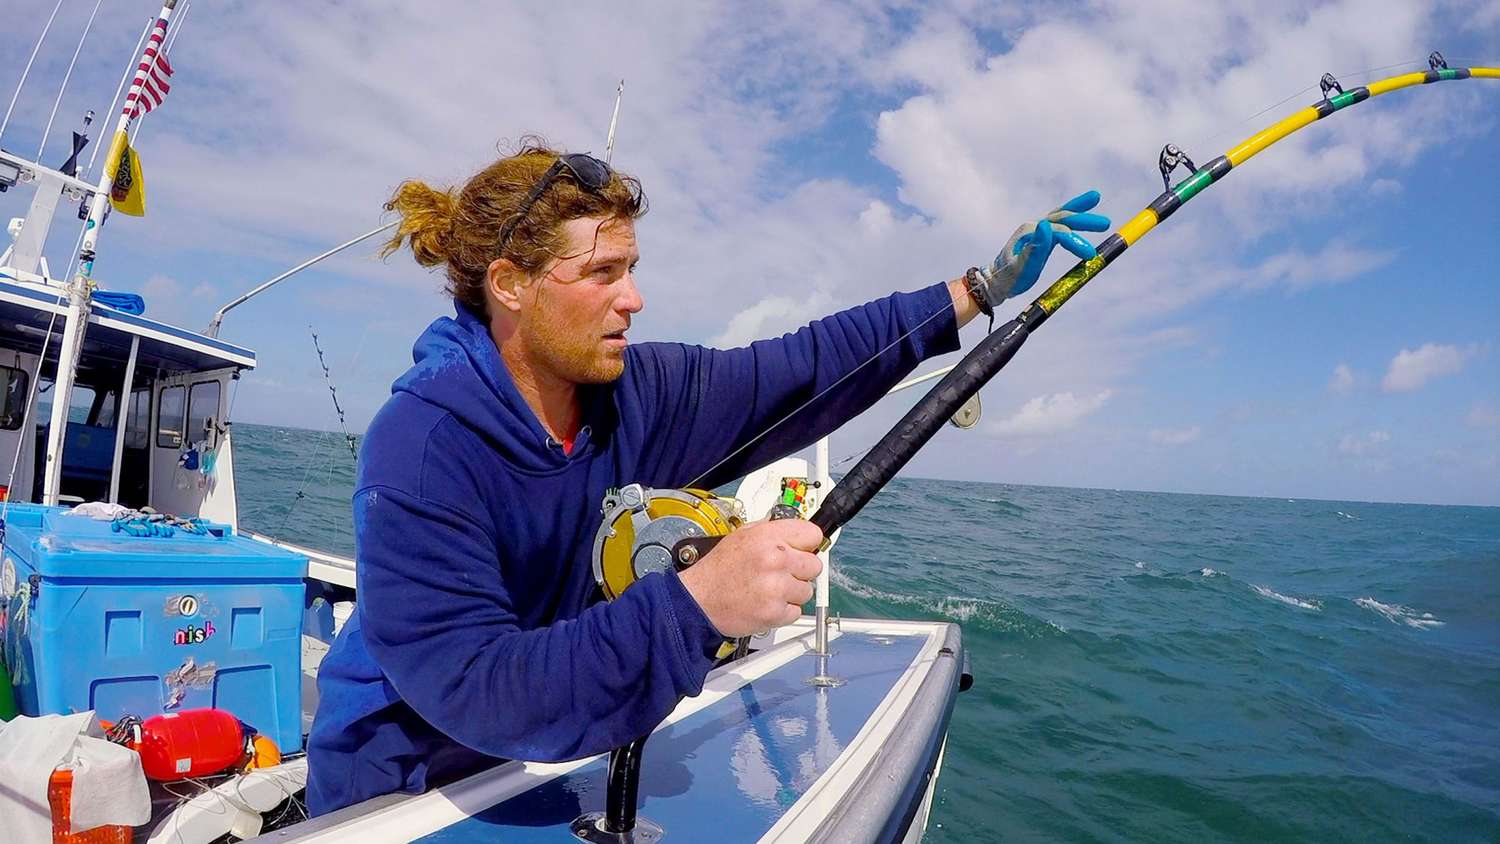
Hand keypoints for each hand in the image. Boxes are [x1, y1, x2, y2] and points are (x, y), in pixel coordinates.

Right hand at [677, 519, 823, 637]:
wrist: (698, 601)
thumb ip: (772, 532)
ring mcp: (777, 588)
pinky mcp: (775, 612)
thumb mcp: (741, 536)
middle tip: (782, 574)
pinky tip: (766, 603)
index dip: (807, 544)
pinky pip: (796, 611)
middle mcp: (775, 560)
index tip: (803, 549)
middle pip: (815, 565)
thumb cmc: (717, 571)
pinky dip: (784, 611)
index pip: (813, 534)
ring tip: (769, 590)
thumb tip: (796, 533)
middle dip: (801, 571)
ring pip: (807, 591)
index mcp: (768, 537)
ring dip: (792, 593)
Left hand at [974, 190, 1109, 308]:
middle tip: (1105, 223)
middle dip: (1084, 218)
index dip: (1075, 242)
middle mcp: (1034, 227)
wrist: (996, 282)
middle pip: (1062, 217)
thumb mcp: (1021, 267)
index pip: (1058, 233)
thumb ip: (1035, 248)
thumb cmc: (1009, 278)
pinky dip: (1071, 219)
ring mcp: (1038, 231)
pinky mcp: (1041, 237)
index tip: (1090, 255)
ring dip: (1078, 210)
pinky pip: (1059, 224)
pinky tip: (1081, 216)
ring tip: (1095, 197)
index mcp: (1030, 232)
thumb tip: (1045, 224)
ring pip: (1061, 216)